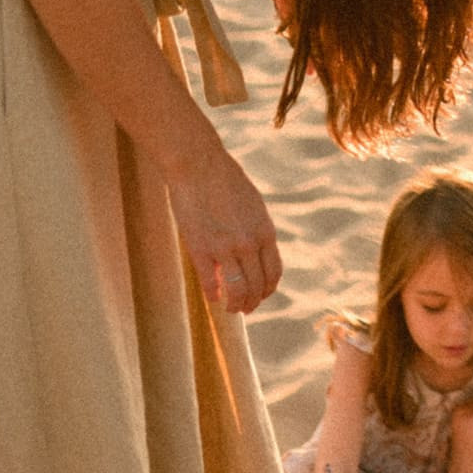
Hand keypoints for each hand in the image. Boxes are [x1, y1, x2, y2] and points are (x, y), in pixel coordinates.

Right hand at [166, 146, 282, 313]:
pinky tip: (212, 298)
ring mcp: (225, 248)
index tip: (261, 295)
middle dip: (253, 302)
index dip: (268, 290)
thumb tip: (256, 253)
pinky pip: (211, 284)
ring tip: (231, 308)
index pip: (273, 273)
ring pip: (237, 291)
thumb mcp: (252, 205)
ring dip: (236, 305)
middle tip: (245, 308)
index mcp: (265, 231)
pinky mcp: (201, 250)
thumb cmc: (225, 180)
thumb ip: (256, 231)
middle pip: (257, 287)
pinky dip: (213, 296)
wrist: (198, 164)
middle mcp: (249, 243)